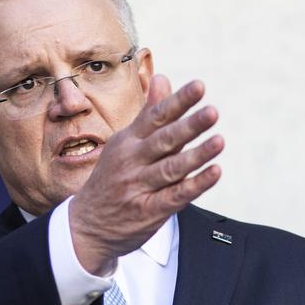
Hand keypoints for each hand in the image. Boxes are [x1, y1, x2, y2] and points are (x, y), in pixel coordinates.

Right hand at [70, 75, 223, 274]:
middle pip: (164, 140)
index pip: (155, 117)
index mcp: (127, 141)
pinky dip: (195, 185)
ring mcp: (138, 187)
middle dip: (189, 125)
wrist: (86, 227)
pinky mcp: (148, 211)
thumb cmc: (110, 180)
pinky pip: (175, 196)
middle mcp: (131, 161)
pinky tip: (214, 172)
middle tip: (212, 112)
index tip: (199, 87)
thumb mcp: (123, 143)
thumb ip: (148, 113)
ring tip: (219, 141)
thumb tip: (163, 77)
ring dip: (196, 155)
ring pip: (171, 168)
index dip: (178, 101)